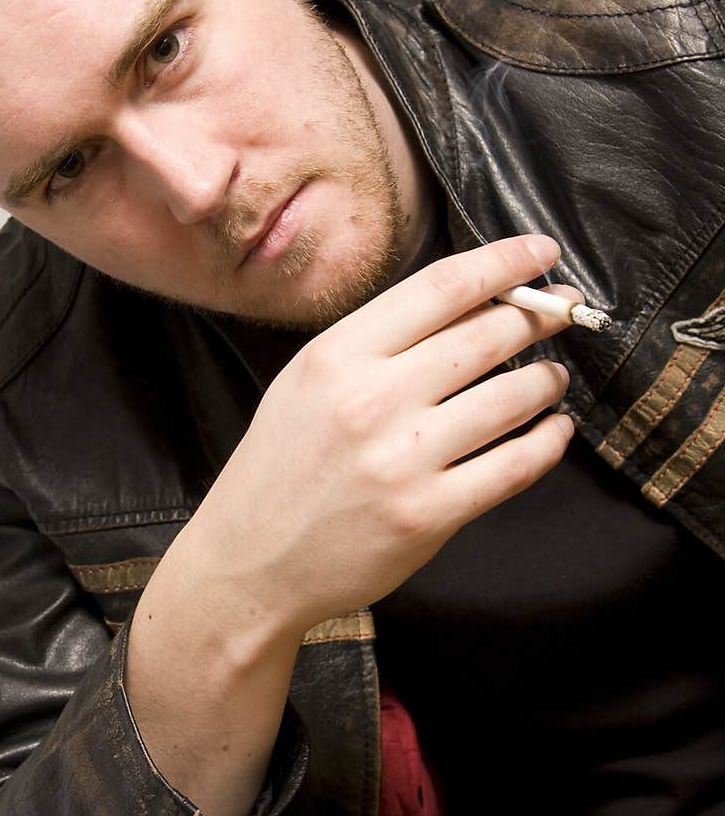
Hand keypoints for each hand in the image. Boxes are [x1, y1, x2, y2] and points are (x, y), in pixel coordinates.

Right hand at [176, 234, 575, 643]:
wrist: (251, 562)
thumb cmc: (282, 467)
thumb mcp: (308, 382)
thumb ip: (378, 343)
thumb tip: (471, 303)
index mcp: (338, 355)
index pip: (442, 287)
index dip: (504, 263)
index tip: (541, 253)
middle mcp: (371, 400)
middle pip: (486, 335)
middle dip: (540, 317)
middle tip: (564, 312)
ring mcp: (403, 460)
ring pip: (511, 397)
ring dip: (547, 380)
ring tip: (552, 377)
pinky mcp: (429, 514)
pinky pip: (515, 466)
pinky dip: (548, 442)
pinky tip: (555, 430)